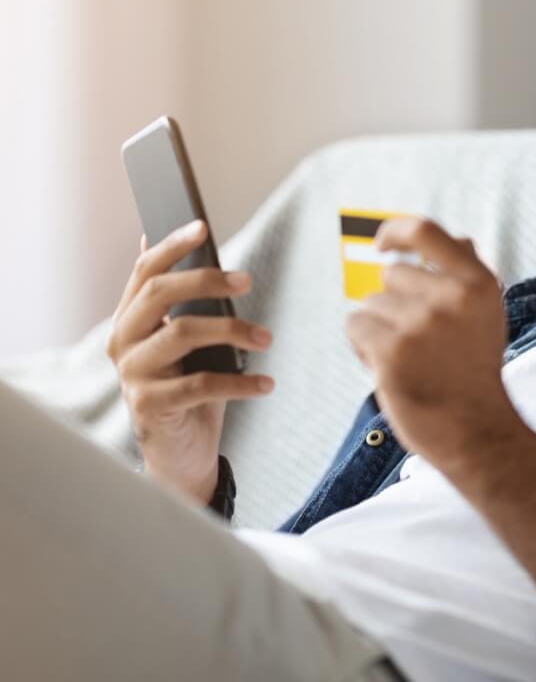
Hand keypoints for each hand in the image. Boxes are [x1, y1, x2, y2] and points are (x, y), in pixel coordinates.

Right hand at [105, 220, 274, 504]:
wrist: (180, 455)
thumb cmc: (189, 392)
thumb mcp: (187, 345)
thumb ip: (180, 304)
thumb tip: (171, 246)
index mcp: (130, 321)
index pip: (145, 272)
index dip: (172, 246)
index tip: (202, 227)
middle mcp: (122, 343)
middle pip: (160, 294)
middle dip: (206, 280)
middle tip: (247, 280)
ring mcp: (133, 375)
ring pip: (181, 333)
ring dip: (232, 330)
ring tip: (267, 338)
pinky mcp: (149, 406)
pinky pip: (200, 384)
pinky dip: (240, 383)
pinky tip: (266, 384)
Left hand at [344, 217, 527, 478]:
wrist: (477, 431)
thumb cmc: (474, 372)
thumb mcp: (487, 317)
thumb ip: (469, 276)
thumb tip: (459, 237)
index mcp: (478, 283)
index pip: (425, 231)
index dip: (396, 231)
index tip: (381, 244)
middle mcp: (451, 298)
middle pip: (391, 275)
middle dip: (394, 303)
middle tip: (419, 342)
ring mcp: (420, 324)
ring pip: (370, 303)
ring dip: (379, 329)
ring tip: (409, 360)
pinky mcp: (391, 351)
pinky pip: (355, 325)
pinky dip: (362, 346)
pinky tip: (389, 369)